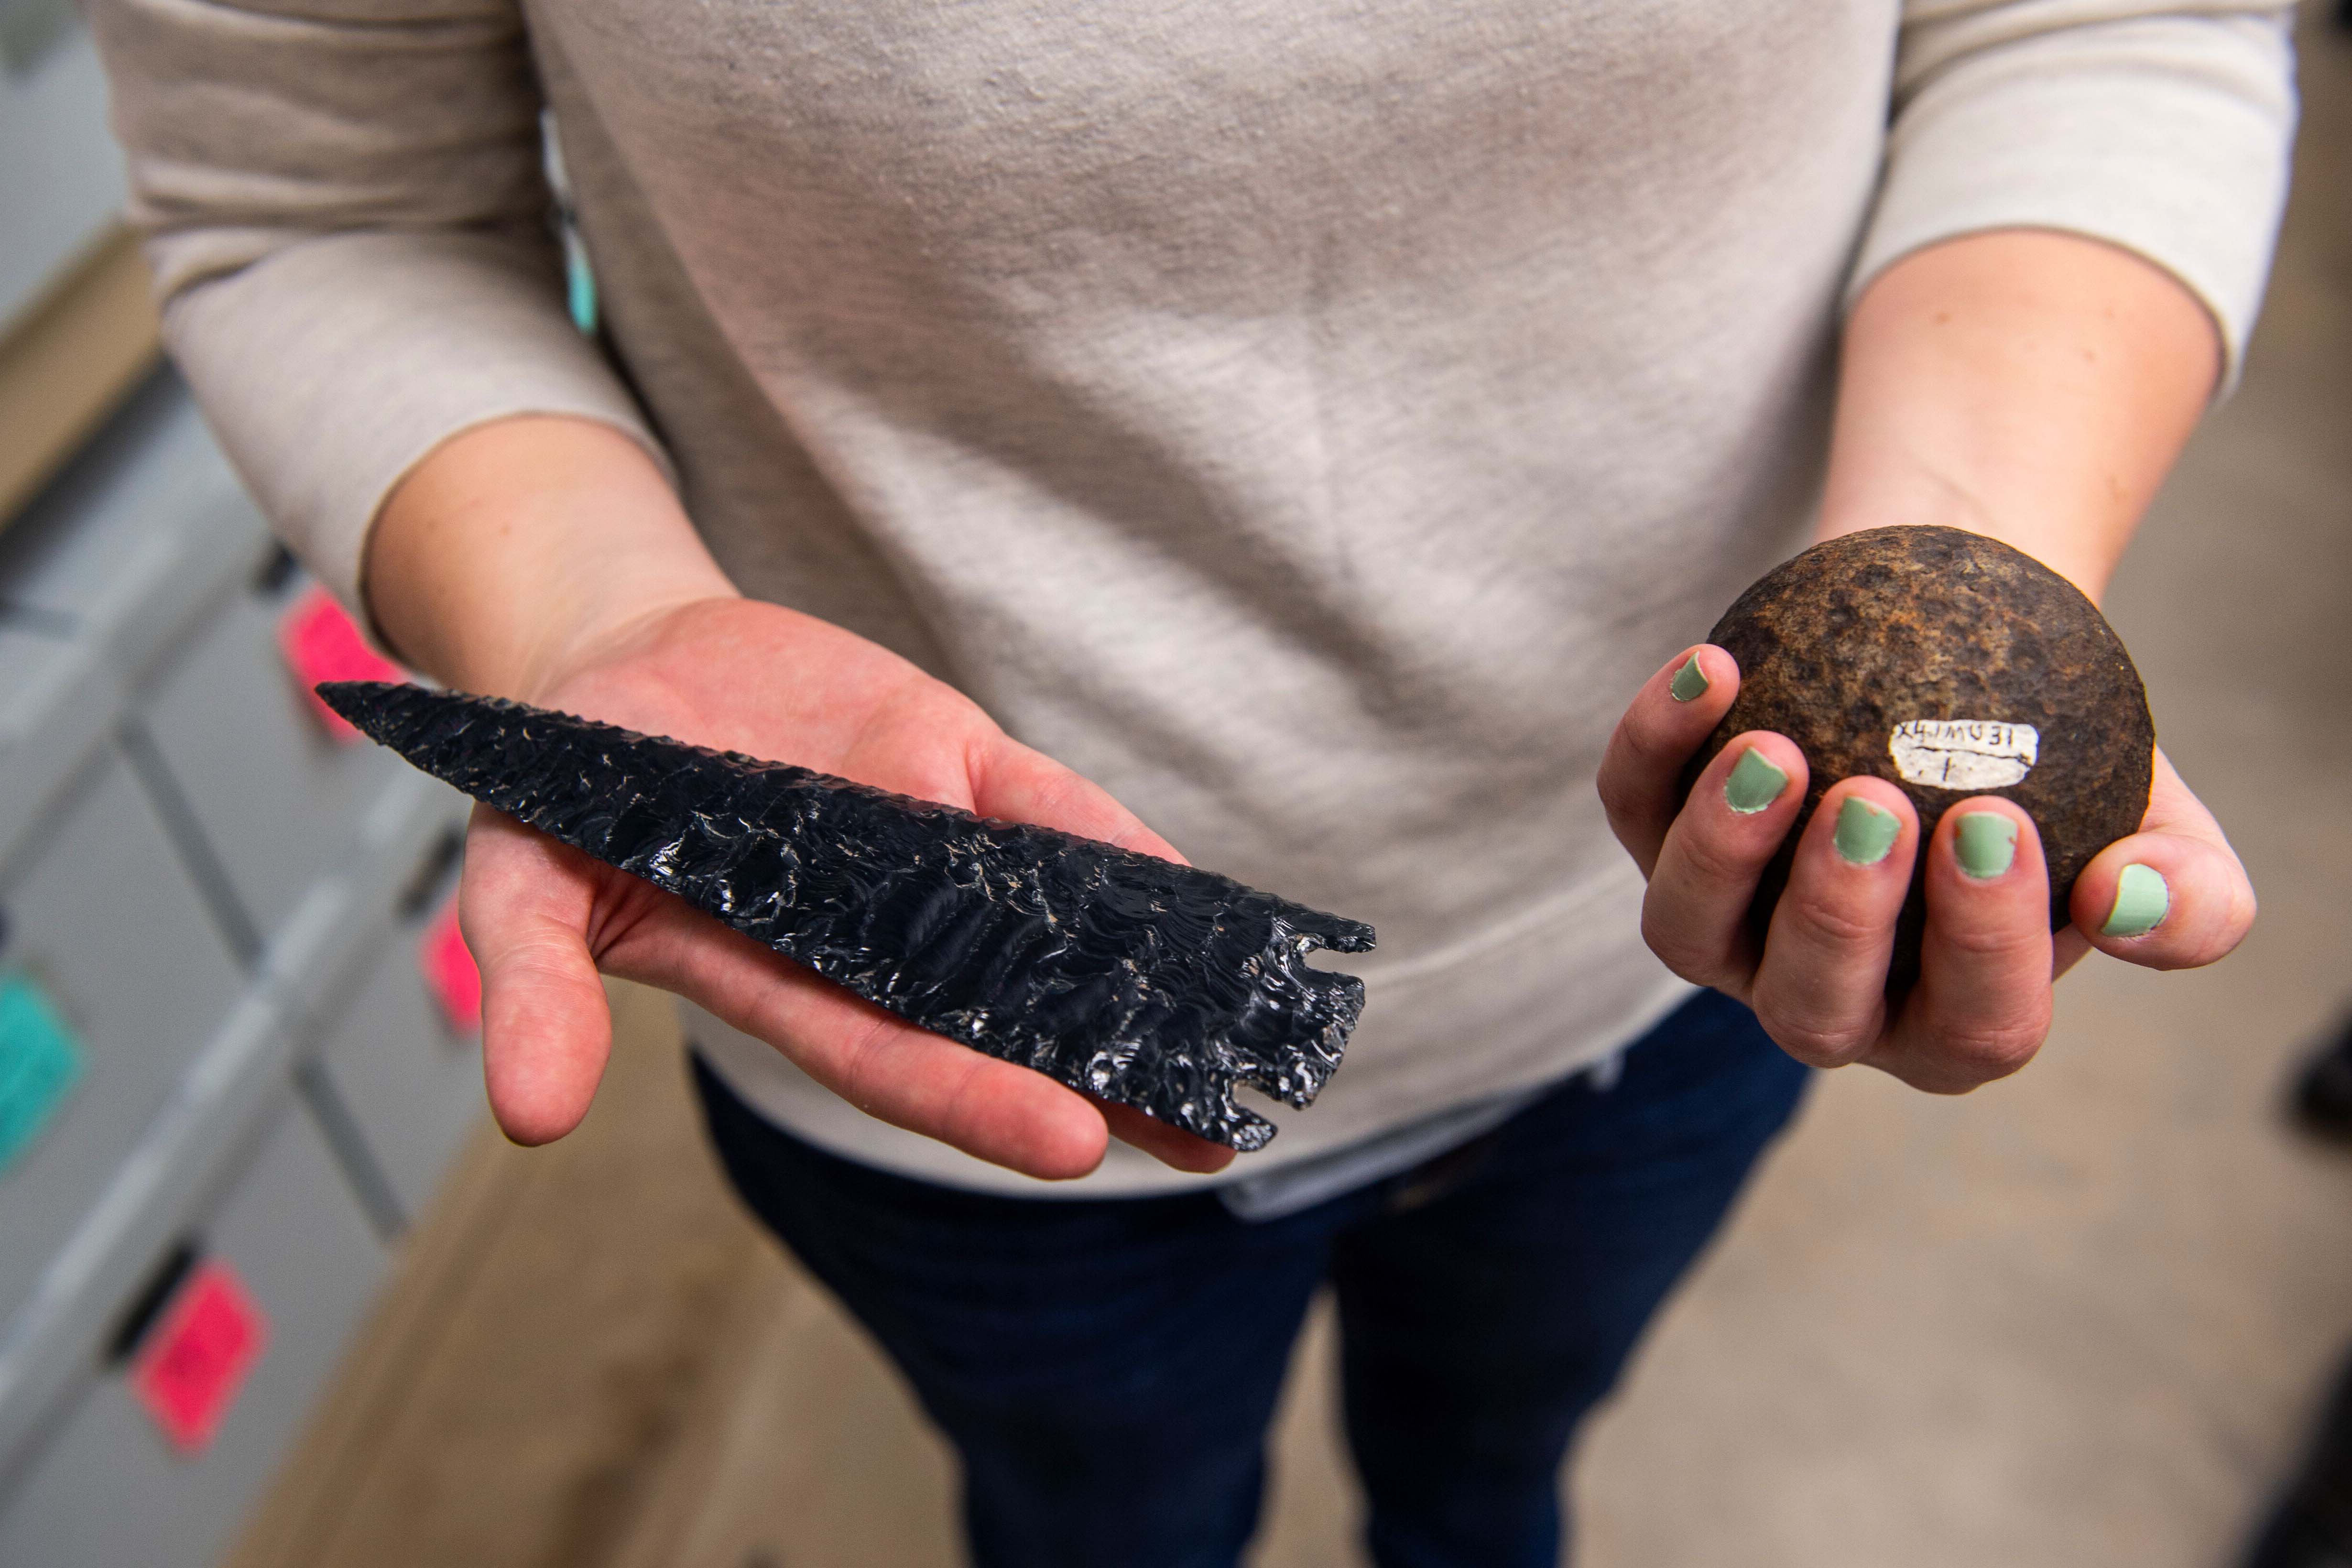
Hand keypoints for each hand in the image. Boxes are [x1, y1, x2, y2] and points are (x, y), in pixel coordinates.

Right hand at [458, 595, 1235, 1177]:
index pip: (892, 1056)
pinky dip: (1121, 849)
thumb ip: (539, 992)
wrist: (621, 663)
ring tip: (1240, 1047)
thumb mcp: (527, 889)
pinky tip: (1199, 899)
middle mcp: (874, 933)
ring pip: (1049, 927)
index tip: (1071, 1140)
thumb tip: (528, 1116)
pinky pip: (1049, 809)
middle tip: (1206, 1138)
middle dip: (1100, 1074)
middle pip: (1000, 1016)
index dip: (975, 1098)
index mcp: (784, 978)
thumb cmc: (572, 792)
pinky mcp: (953, 764)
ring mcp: (924, 848)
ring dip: (1141, 986)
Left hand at [1598, 645, 2255, 1091]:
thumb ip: (2184, 894)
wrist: (1976, 662)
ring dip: (1720, 848)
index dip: (1984, 943)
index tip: (1994, 824)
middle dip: (1838, 914)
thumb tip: (2125, 903)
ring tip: (1772, 751)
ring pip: (1688, 930)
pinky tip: (1713, 666)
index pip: (1974, 1021)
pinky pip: (1632, 804)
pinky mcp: (1657, 839)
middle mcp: (1827, 999)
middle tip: (1873, 800)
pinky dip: (1655, 742)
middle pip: (1812, 1005)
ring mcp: (1728, 930)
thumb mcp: (2161, 827)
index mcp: (1953, 1020)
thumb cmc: (2072, 768)